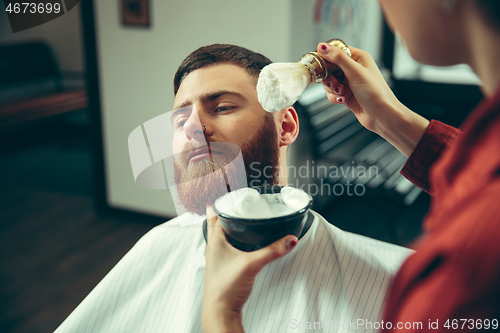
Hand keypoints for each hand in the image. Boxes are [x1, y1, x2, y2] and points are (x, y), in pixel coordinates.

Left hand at [202, 206, 297, 332]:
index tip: (231, 189)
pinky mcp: (224, 266)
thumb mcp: (252, 264)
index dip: (223, 200)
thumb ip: (273, 250)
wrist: (220, 312)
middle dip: (229, 210)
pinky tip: (246, 241)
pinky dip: (236, 238)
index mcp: (215, 239)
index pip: (215, 211)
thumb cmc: (226, 287)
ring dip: (231, 224)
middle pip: (218, 220)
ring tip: (245, 216)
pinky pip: (229, 245)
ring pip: (223, 233)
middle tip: (241, 201)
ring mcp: (218, 256)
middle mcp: (213, 245)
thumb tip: (291, 240)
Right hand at [316, 43, 428, 156]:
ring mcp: (349, 82)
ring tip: (341, 93)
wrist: (381, 115)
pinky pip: (332, 93)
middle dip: (329, 78)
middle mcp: (354, 69)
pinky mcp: (346, 95)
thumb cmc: (375, 92)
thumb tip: (323, 46)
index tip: (321, 65)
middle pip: (330, 68)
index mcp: (358, 58)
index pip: (337, 51)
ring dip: (332, 89)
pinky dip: (335, 97)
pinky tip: (343, 100)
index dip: (327, 58)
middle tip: (334, 83)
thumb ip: (338, 58)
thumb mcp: (355, 72)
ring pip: (330, 82)